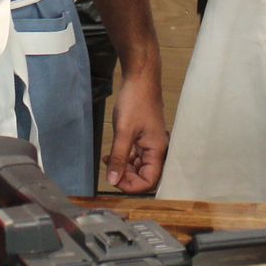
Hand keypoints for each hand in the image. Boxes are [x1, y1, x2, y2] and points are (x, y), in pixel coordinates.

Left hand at [105, 69, 167, 193]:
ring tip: (108, 161)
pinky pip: (135, 157)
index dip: (131, 186)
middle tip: (109, 170)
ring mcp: (150, 145)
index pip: (149, 182)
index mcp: (157, 151)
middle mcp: (157, 150)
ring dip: (123, 168)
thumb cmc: (135, 101)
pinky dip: (124, 159)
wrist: (140, 79)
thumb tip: (112, 180)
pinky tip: (111, 155)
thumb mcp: (124, 131)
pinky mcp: (143, 139)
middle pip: (144, 177)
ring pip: (138, 167)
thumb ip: (119, 157)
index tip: (114, 180)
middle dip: (126, 177)